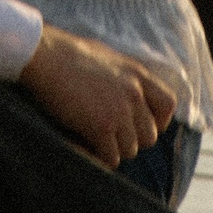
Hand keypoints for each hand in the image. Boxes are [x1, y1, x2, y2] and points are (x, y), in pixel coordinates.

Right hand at [19, 25, 178, 169]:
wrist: (44, 55)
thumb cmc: (66, 54)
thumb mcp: (106, 58)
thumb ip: (123, 76)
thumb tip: (126, 93)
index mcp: (137, 74)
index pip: (168, 104)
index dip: (157, 120)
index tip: (138, 124)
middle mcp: (134, 93)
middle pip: (150, 136)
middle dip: (131, 140)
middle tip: (109, 136)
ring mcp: (119, 111)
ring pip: (130, 150)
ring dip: (113, 150)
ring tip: (92, 139)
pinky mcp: (101, 127)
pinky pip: (111, 158)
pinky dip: (97, 157)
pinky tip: (82, 145)